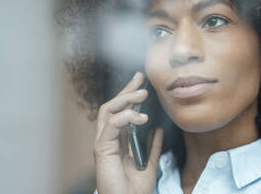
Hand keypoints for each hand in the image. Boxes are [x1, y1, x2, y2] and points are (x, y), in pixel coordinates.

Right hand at [93, 72, 163, 193]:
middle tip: (140, 78)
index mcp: (117, 140)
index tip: (142, 83)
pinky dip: (125, 117)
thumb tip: (158, 130)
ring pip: (108, 111)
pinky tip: (141, 117)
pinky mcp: (102, 148)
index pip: (121, 111)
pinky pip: (111, 125)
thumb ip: (152, 145)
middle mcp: (108, 138)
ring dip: (126, 99)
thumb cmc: (135, 187)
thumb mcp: (149, 162)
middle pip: (112, 106)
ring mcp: (103, 142)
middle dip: (126, 90)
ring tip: (142, 94)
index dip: (130, 96)